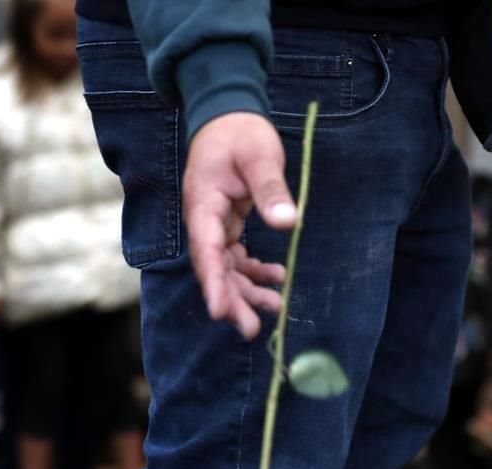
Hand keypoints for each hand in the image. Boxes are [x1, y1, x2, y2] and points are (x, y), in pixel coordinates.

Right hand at [183, 113, 296, 339]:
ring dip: (246, 291)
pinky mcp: (226, 225)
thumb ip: (271, 189)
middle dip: (231, 299)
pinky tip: (277, 278)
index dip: (213, 282)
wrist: (228, 116)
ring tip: (273, 308)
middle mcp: (204, 221)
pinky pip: (236, 257)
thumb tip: (287, 222)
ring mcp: (214, 225)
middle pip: (214, 269)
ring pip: (226, 268)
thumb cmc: (241, 133)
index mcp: (203, 204)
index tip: (220, 311)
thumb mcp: (260, 156)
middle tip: (252, 329)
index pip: (206, 250)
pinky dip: (254, 271)